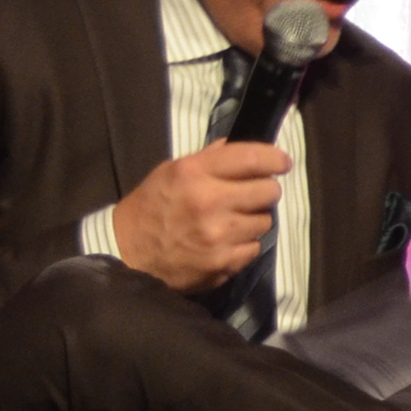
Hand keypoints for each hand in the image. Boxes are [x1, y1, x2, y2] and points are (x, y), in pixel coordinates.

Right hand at [108, 143, 288, 291]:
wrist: (127, 254)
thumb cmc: (151, 208)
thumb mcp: (171, 171)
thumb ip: (209, 158)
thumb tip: (243, 148)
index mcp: (194, 173)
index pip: (252, 158)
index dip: (275, 159)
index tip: (282, 162)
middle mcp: (209, 202)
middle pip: (268, 191)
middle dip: (264, 191)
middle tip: (251, 194)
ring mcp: (218, 235)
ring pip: (265, 221)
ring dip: (253, 219)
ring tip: (231, 221)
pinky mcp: (222, 262)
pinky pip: (254, 248)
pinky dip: (244, 244)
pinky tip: (225, 242)